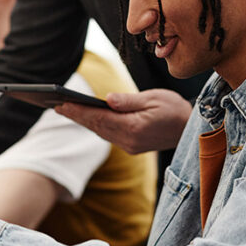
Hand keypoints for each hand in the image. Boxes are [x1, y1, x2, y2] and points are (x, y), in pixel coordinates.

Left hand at [55, 89, 191, 153]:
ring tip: (65, 109)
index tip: (62, 103)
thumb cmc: (174, 109)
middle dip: (76, 115)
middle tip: (55, 105)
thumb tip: (108, 99)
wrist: (191, 129)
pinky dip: (95, 125)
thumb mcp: (154, 98)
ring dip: (83, 121)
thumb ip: (129, 101)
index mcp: (134, 128)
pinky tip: (86, 117)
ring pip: (100, 132)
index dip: (79, 110)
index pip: (100, 118)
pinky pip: (108, 135)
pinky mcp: (131, 146)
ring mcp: (130, 146)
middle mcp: (129, 140)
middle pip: (96, 126)